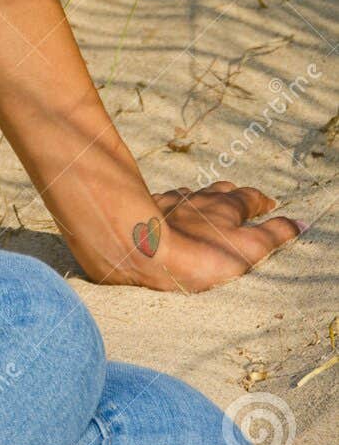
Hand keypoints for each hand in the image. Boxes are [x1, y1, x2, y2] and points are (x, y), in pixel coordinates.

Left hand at [122, 181, 302, 292]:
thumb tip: (299, 222)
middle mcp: (200, 198)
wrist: (145, 248)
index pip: (250, 197)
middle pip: (220, 190)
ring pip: (192, 193)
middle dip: (233, 194)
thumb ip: (274, 235)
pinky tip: (169, 209)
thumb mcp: (248, 249)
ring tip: (206, 204)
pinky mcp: (150, 210)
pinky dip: (173, 204)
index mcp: (226, 206)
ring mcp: (173, 201)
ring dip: (202, 198)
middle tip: (240, 198)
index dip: (262, 201)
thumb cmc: (201, 253)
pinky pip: (165, 201)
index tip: (270, 204)